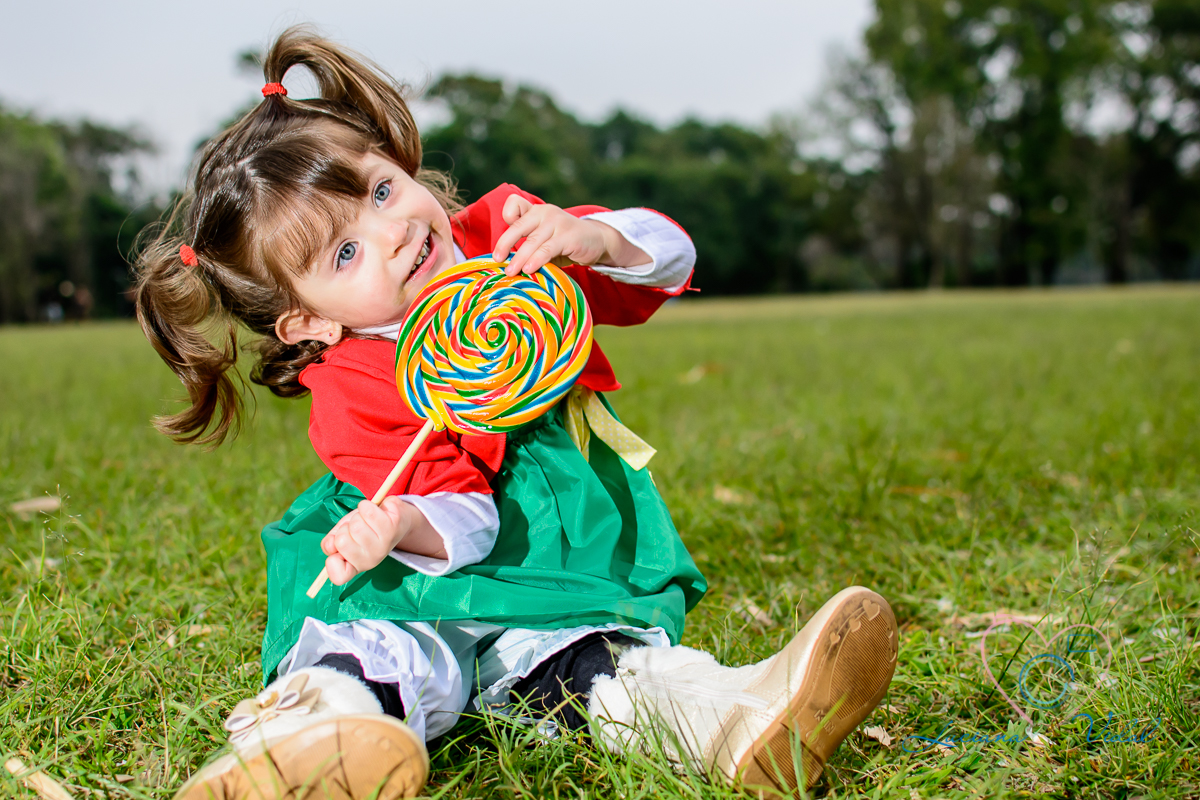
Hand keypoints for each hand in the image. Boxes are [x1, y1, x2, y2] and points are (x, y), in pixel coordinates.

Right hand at [320, 497, 412, 585]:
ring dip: (357, 516)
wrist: (396, 518)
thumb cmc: (365, 527)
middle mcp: (371, 561)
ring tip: (366, 519)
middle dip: (344, 528)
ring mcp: (383, 546)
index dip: (332, 562)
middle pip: (342, 541)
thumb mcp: (344, 534)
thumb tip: (330, 545)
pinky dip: (366, 505)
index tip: (338, 549)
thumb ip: (331, 542)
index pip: (339, 577)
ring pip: (355, 525)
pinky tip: (374, 510)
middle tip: (357, 527)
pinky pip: (368, 511)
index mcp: (356, 565)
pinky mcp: (392, 528)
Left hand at [491, 195, 648, 275]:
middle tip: (497, 260)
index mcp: (536, 210)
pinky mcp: (568, 236)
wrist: (596, 240)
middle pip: (518, 226)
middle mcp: (545, 212)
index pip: (514, 205)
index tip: (503, 237)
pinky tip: (529, 270)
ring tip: (511, 272)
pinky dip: (536, 260)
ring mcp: (557, 223)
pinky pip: (548, 249)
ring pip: (532, 241)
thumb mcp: (544, 238)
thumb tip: (505, 262)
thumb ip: (527, 243)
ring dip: (519, 258)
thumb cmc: (563, 242)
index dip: (506, 217)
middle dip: (505, 244)